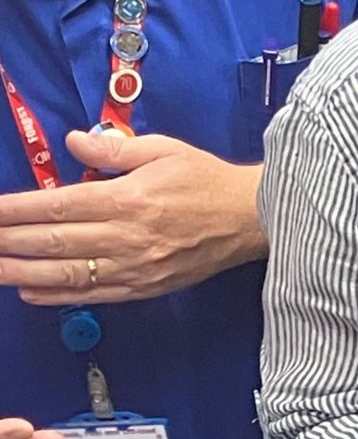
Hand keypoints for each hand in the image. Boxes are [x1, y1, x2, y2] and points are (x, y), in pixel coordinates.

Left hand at [0, 132, 264, 305]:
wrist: (252, 219)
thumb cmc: (207, 180)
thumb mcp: (164, 150)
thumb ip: (115, 149)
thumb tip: (75, 141)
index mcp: (129, 199)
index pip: (57, 206)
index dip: (15, 210)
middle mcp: (127, 237)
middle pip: (53, 242)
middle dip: (8, 242)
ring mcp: (134, 267)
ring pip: (65, 274)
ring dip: (20, 274)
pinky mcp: (145, 288)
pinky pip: (93, 295)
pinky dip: (57, 296)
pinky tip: (29, 292)